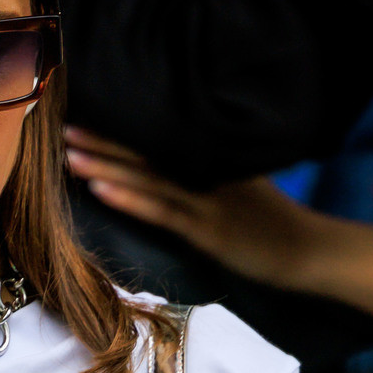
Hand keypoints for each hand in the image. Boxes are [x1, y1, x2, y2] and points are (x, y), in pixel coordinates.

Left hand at [64, 128, 321, 291]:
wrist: (307, 250)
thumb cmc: (272, 226)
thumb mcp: (240, 191)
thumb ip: (210, 179)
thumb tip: (179, 176)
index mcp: (209, 163)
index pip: (158, 144)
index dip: (122, 134)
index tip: (89, 121)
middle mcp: (203, 175)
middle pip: (145, 155)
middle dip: (103, 144)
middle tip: (64, 128)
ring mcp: (204, 201)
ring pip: (146, 180)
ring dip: (106, 167)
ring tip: (69, 155)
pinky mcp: (207, 230)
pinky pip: (161, 212)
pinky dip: (130, 199)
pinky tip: (101, 190)